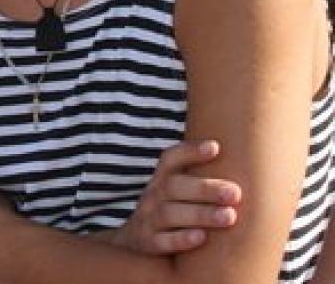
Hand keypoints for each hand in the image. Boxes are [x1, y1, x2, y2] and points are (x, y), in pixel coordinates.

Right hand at [98, 139, 239, 254]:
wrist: (136, 244)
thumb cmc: (175, 216)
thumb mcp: (179, 195)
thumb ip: (204, 184)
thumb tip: (255, 173)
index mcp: (163, 180)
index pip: (171, 159)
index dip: (190, 152)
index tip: (216, 147)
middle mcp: (153, 196)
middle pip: (173, 186)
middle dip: (205, 188)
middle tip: (235, 193)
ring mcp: (147, 220)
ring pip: (169, 213)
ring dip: (200, 214)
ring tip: (229, 216)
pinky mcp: (147, 244)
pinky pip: (161, 241)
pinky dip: (180, 239)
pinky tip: (201, 238)